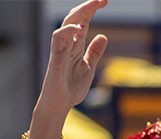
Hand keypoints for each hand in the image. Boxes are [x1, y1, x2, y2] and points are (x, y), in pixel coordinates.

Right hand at [37, 0, 108, 116]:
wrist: (59, 106)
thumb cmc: (71, 88)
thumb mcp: (88, 68)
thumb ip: (94, 53)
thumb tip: (103, 36)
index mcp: (75, 45)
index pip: (83, 21)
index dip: (91, 9)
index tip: (104, 1)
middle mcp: (67, 44)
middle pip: (74, 18)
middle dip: (87, 6)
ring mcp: (60, 50)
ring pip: (65, 24)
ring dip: (79, 14)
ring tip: (92, 6)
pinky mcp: (55, 59)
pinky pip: (57, 39)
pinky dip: (67, 31)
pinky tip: (79, 27)